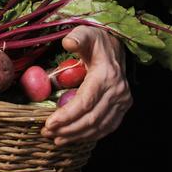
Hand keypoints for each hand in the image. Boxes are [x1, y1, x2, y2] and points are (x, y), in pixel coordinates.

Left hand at [40, 25, 130, 144]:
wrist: (116, 47)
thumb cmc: (96, 42)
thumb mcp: (85, 33)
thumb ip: (77, 37)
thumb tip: (68, 43)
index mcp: (106, 76)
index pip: (85, 102)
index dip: (67, 115)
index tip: (49, 123)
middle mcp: (118, 91)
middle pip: (91, 118)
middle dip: (68, 129)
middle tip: (48, 133)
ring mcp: (123, 102)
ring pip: (99, 127)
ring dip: (77, 136)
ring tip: (56, 138)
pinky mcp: (122, 108)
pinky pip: (107, 127)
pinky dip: (90, 135)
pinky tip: (74, 137)